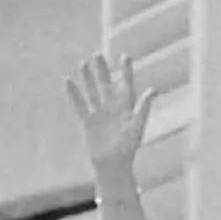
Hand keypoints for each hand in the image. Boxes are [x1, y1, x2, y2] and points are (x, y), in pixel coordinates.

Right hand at [67, 49, 153, 181]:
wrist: (113, 165)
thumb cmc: (128, 147)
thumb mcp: (137, 126)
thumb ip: (144, 107)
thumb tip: (153, 89)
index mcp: (126, 108)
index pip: (126, 85)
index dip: (126, 71)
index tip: (125, 56)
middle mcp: (112, 108)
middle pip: (106, 85)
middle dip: (103, 70)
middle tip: (98, 55)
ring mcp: (99, 113)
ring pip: (92, 91)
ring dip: (88, 78)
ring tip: (83, 63)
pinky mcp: (87, 121)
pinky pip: (79, 104)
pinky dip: (73, 93)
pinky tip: (67, 80)